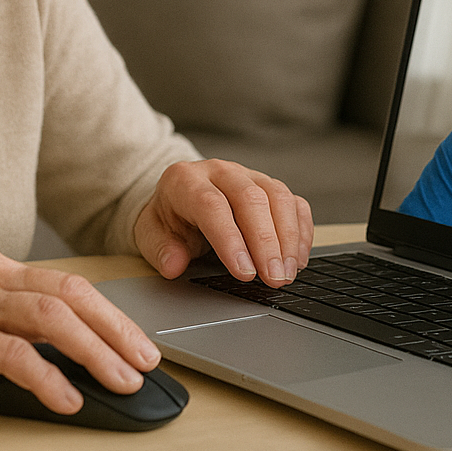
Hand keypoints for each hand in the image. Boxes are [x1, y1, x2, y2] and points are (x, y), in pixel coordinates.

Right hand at [0, 248, 159, 413]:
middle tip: (147, 363)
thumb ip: (7, 322)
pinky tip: (65, 398)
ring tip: (120, 381)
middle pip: (70, 293)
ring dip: (94, 351)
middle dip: (116, 329)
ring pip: (49, 317)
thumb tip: (64, 353)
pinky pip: (8, 352)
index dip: (111, 313)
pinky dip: (45, 376)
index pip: (69, 284)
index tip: (139, 342)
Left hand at [133, 159, 313, 286]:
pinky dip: (301, 230)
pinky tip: (297, 259)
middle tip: (274, 279)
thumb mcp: (150, 234)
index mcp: (186, 180)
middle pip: (251, 199)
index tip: (244, 272)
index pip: (212, 206)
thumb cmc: (169, 218)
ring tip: (287, 273)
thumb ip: (160, 249)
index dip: (230, 239)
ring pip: (278, 196)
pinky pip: (294, 202)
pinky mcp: (269, 185)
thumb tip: (174, 265)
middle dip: (266, 242)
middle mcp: (220, 171)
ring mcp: (249, 175)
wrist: (179, 196)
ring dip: (288, 237)